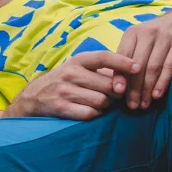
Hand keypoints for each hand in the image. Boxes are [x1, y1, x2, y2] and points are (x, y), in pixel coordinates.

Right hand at [7, 51, 137, 120]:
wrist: (33, 97)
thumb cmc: (64, 80)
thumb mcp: (77, 67)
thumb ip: (100, 68)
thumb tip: (130, 72)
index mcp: (77, 60)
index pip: (104, 57)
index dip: (123, 62)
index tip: (138, 67)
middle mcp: (71, 73)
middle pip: (108, 84)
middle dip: (116, 92)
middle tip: (115, 94)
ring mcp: (66, 91)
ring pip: (102, 101)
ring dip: (106, 105)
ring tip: (101, 102)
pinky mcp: (62, 108)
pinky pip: (90, 114)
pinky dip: (95, 114)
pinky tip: (91, 110)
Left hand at [113, 7, 171, 108]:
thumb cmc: (154, 36)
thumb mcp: (138, 41)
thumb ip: (127, 58)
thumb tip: (117, 85)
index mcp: (133, 32)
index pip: (123, 55)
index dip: (119, 74)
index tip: (117, 92)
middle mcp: (148, 32)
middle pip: (138, 64)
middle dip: (134, 88)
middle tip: (132, 105)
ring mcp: (165, 36)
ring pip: (153, 67)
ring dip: (147, 89)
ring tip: (143, 104)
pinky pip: (169, 66)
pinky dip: (163, 82)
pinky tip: (157, 95)